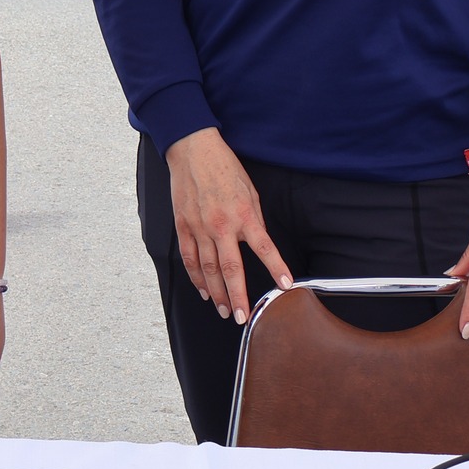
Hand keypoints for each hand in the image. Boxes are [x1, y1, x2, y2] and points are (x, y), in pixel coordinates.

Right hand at [165, 128, 292, 325]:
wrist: (192, 150)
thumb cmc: (224, 167)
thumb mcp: (250, 190)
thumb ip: (254, 219)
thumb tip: (257, 242)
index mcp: (243, 214)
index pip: (264, 247)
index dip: (276, 268)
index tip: (285, 286)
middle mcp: (221, 225)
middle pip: (230, 269)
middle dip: (238, 296)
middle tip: (243, 317)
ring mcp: (199, 228)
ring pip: (208, 270)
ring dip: (217, 294)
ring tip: (225, 310)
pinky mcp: (183, 227)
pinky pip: (190, 258)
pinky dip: (196, 277)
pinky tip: (204, 290)